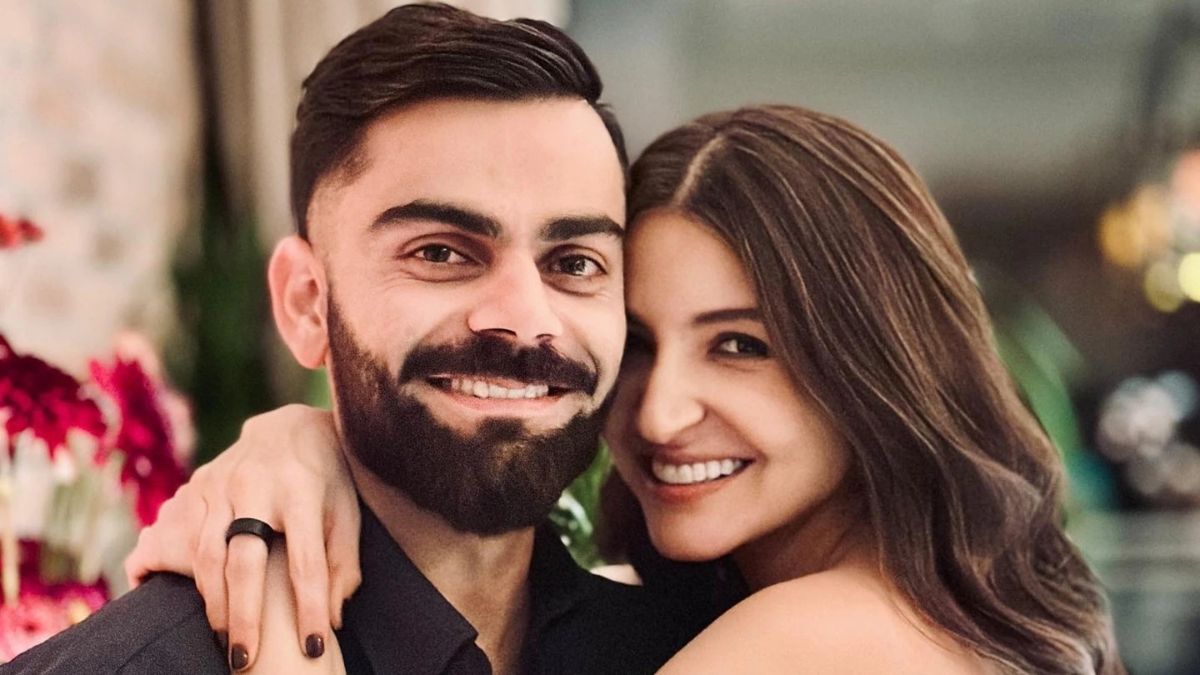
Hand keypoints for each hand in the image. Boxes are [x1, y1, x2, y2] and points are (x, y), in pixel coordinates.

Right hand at [123, 404, 361, 668]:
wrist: (292, 426)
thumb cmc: (328, 480)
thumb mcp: (346, 512)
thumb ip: (343, 562)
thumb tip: (335, 616)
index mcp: (303, 490)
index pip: (307, 561)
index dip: (311, 608)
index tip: (315, 647)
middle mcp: (258, 484)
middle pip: (246, 561)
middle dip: (246, 616)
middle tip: (246, 662)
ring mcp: (223, 482)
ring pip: (207, 554)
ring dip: (214, 605)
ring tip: (226, 641)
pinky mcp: (200, 484)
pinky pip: (184, 538)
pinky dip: (186, 577)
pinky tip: (195, 605)